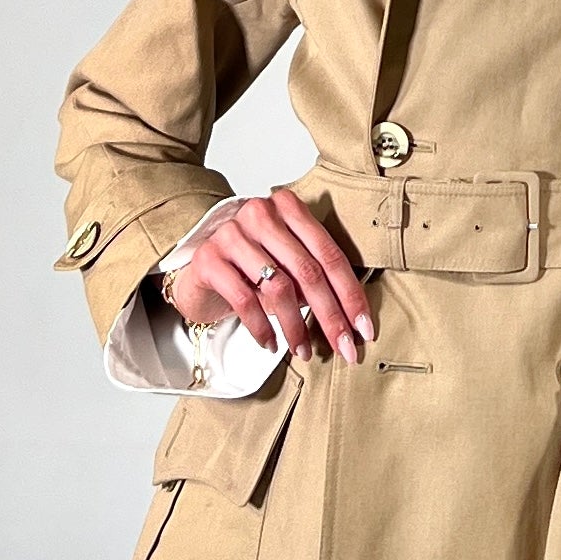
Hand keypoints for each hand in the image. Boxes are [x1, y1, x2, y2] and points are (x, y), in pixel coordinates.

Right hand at [165, 188, 373, 364]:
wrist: (197, 271)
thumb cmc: (248, 267)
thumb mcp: (287, 265)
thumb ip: (314, 278)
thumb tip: (352, 320)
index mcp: (288, 208)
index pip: (329, 254)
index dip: (350, 294)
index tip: (363, 327)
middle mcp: (260, 214)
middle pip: (308, 271)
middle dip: (331, 316)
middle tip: (345, 348)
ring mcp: (231, 234)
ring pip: (279, 287)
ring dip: (296, 327)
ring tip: (303, 351)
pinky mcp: (208, 259)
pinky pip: (245, 300)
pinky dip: (263, 328)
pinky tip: (271, 344)